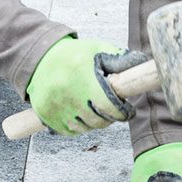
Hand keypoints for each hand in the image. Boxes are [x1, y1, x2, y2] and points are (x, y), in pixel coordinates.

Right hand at [25, 37, 145, 135]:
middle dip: (110, 117)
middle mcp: (68, 95)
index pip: (109, 107)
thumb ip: (119, 59)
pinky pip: (70, 131)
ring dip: (94, 122)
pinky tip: (81, 114)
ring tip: (95, 109)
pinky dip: (79, 126)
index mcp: (83, 79)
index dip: (122, 112)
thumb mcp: (97, 50)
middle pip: (98, 121)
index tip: (127, 111)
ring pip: (84, 128)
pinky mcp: (46, 116)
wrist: (39, 58)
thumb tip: (141, 63)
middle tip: (112, 109)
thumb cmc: (73, 55)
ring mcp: (56, 108)